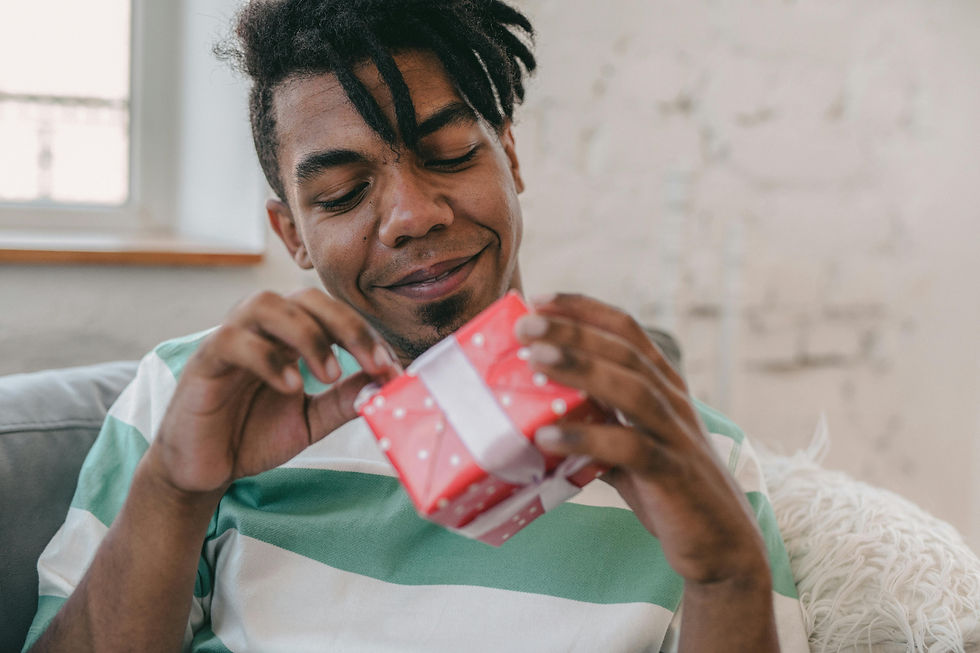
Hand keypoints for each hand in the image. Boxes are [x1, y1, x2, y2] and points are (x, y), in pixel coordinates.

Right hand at [147, 288, 401, 497]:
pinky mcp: (204, 361)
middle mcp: (261, 328)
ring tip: (331, 375)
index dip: (366, 334)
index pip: (333, 313)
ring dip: (307, 334)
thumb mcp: (311, 420)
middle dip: (347, 326)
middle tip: (374, 363)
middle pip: (306, 297)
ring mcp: (231, 339)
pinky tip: (294, 387)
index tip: (392, 368)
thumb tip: (386, 381)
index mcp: (289, 335)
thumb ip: (344, 400)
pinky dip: (269, 359)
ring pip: (266, 304)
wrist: (203, 469)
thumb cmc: (252, 435)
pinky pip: (234, 341)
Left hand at [515, 293, 769, 584]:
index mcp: (664, 387)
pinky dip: (586, 439)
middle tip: (525, 323)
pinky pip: (630, 448)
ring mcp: (676, 435)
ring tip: (534, 360)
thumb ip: (596, 427)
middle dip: (574, 331)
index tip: (541, 299)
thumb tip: (536, 418)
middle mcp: (673, 401)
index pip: (627, 331)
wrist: (722, 544)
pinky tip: (546, 438)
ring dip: (581, 369)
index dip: (585, 310)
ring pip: (631, 388)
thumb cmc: (670, 492)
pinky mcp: (673, 473)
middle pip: (624, 351)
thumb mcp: (628, 449)